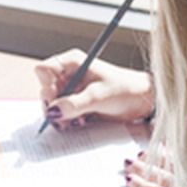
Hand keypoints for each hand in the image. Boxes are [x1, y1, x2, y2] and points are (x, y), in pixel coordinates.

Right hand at [33, 50, 154, 129]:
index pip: (43, 71)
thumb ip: (74, 104)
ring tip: (76, 122)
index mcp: (72, 62)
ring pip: (52, 105)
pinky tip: (80, 123)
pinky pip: (62, 114)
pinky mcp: (77, 104)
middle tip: (64, 119)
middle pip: (45, 90)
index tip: (56, 101)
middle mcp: (69, 74)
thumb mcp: (99, 96)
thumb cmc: (125, 90)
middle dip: (53, 107)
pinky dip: (68, 121)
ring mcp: (72, 90)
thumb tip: (53, 112)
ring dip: (61, 117)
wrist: (143, 101)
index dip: (46, 87)